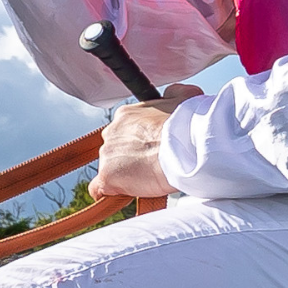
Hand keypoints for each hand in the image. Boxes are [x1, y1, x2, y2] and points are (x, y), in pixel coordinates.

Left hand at [93, 84, 201, 198]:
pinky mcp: (108, 175)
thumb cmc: (189, 125)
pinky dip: (109, 193)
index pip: (124, 132)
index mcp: (127, 116)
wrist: (186, 146)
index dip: (138, 144)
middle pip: (115, 151)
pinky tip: (123, 194)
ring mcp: (108, 154)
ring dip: (126, 175)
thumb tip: (173, 93)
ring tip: (149, 179)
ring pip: (110, 169)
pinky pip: (99, 188)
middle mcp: (112, 132)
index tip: (151, 150)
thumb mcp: (184, 98)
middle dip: (131, 159)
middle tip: (152, 166)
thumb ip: (174, 94)